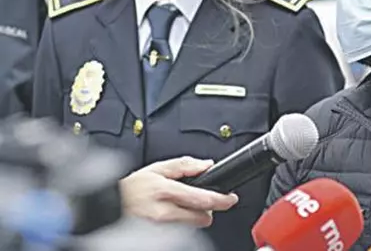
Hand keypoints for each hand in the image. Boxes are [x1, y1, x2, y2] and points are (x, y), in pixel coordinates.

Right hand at [119, 156, 238, 226]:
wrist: (108, 207)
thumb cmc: (131, 188)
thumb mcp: (157, 169)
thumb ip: (184, 165)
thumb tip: (207, 165)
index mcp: (166, 191)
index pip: (202, 199)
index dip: (221, 200)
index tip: (231, 198)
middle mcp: (164, 213)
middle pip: (202, 218)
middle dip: (207, 210)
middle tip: (201, 202)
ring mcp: (161, 228)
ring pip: (192, 226)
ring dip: (192, 217)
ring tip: (180, 206)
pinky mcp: (159, 237)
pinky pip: (180, 231)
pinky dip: (181, 223)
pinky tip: (171, 214)